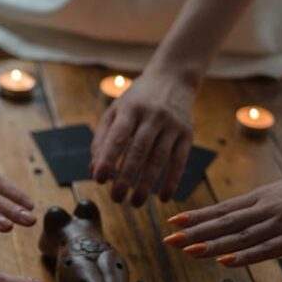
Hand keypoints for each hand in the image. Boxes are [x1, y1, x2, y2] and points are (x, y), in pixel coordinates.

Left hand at [90, 70, 195, 206]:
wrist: (174, 78)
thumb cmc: (138, 99)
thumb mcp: (116, 110)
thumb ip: (103, 138)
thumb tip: (93, 169)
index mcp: (130, 109)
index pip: (118, 136)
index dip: (108, 158)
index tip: (99, 179)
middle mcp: (152, 116)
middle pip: (138, 150)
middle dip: (127, 177)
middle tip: (116, 198)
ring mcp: (171, 125)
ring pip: (159, 158)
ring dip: (147, 184)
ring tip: (136, 203)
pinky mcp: (187, 134)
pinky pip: (180, 161)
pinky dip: (172, 180)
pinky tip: (163, 197)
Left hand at [163, 172, 281, 265]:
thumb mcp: (281, 195)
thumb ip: (259, 207)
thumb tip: (237, 216)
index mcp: (260, 198)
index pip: (222, 208)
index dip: (196, 216)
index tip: (172, 220)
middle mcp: (264, 209)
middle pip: (224, 222)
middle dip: (194, 232)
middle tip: (168, 239)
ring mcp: (278, 224)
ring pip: (239, 237)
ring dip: (212, 245)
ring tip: (188, 251)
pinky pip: (265, 250)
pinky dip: (245, 256)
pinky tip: (226, 262)